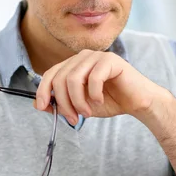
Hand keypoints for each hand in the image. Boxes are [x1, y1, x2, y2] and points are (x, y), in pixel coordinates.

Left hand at [35, 50, 163, 124]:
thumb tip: (38, 104)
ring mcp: (97, 56)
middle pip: (60, 78)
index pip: (50, 73)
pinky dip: (94, 94)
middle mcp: (83, 57)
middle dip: (64, 103)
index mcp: (74, 65)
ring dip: (78, 101)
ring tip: (87, 113)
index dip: (43, 90)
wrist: (137, 103)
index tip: (43, 107)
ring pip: (73, 79)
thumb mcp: (80, 106)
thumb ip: (61, 104)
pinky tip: (101, 101)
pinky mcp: (111, 60)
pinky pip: (93, 78)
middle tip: (73, 119)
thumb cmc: (110, 101)